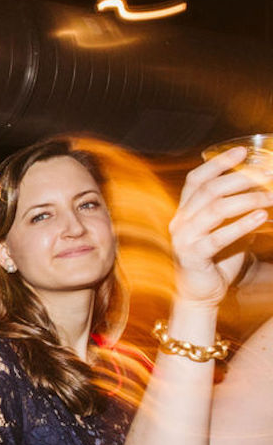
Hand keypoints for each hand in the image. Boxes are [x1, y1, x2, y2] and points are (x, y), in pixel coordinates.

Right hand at [169, 145, 272, 306]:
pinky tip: (262, 216)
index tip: (243, 151)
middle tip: (269, 174)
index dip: (219, 163)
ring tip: (272, 197)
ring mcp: (183, 239)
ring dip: (248, 200)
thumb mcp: (228, 228)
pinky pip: (219, 237)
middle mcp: (180, 222)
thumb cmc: (217, 259)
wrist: (201, 293)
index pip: (197, 179)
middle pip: (210, 190)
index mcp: (185, 211)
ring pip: (215, 209)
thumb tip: (267, 188)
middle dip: (242, 178)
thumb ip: (238, 209)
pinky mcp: (192, 257)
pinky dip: (243, 224)